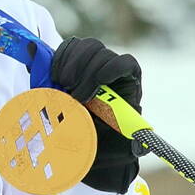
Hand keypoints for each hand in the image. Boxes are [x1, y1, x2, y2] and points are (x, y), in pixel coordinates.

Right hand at [50, 36, 142, 193]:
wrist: (80, 137)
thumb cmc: (102, 141)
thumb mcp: (117, 145)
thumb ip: (130, 146)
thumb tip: (140, 148)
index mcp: (127, 84)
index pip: (126, 63)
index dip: (113, 68)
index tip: (98, 83)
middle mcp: (111, 69)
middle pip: (102, 52)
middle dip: (86, 70)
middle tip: (72, 90)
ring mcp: (91, 62)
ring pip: (86, 46)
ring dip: (71, 63)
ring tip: (62, 84)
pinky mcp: (72, 61)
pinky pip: (68, 47)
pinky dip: (59, 57)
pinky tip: (53, 75)